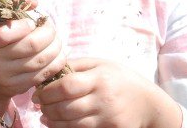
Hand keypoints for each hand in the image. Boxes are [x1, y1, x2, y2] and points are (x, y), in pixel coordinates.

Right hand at [0, 0, 66, 112]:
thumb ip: (11, 2)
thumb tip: (34, 1)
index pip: (4, 33)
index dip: (24, 25)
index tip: (31, 22)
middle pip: (30, 45)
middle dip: (48, 33)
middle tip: (50, 26)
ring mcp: (6, 77)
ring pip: (41, 60)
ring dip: (56, 46)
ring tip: (57, 38)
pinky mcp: (18, 88)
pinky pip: (44, 73)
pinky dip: (57, 61)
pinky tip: (59, 53)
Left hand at [32, 58, 181, 127]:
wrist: (149, 103)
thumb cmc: (120, 78)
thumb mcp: (100, 64)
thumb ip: (76, 65)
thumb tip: (49, 68)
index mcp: (100, 78)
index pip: (67, 86)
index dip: (47, 92)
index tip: (37, 93)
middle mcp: (104, 99)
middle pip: (67, 108)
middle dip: (47, 108)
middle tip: (39, 105)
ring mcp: (108, 117)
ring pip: (72, 124)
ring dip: (53, 121)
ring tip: (45, 115)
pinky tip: (57, 124)